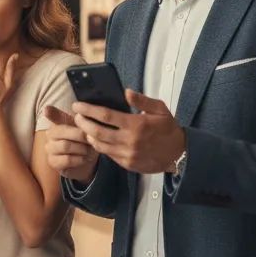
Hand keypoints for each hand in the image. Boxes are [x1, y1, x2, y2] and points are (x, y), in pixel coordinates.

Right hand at [43, 106, 99, 183]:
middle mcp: (49, 134)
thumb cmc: (85, 141)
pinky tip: (84, 159)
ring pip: (65, 145)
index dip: (51, 113)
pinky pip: (67, 159)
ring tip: (89, 150)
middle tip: (91, 140)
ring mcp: (49, 149)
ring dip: (81, 148)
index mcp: (57, 123)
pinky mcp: (53, 162)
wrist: (88, 160)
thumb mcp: (83, 127)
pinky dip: (79, 159)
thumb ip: (75, 118)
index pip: (53, 116)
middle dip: (81, 136)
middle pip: (62, 131)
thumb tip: (53, 108)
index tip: (46, 110)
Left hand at [71, 90, 185, 173]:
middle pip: (97, 131)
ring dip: (88, 135)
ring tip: (83, 127)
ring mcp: (127, 154)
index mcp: (136, 124)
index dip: (88, 110)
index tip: (77, 105)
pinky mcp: (127, 164)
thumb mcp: (160, 109)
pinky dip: (99, 146)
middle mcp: (129, 140)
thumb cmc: (168, 128)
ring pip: (99, 145)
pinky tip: (96, 138)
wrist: (179, 153)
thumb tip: (126, 92)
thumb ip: (142, 100)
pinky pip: (108, 154)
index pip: (105, 115)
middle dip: (83, 123)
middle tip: (76, 115)